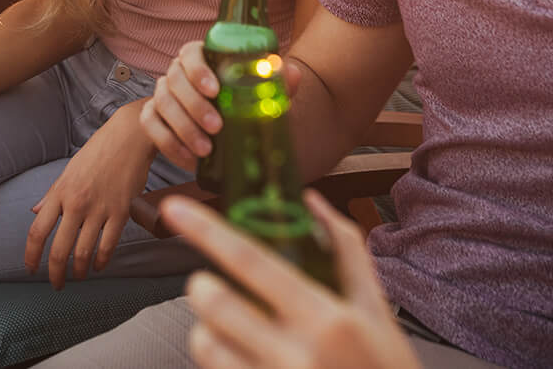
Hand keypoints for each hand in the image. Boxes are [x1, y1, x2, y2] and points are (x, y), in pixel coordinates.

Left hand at [24, 104, 154, 289]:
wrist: (129, 138)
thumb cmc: (98, 152)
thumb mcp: (68, 171)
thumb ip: (52, 195)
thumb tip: (35, 212)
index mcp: (60, 192)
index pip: (38, 231)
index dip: (31, 255)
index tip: (31, 269)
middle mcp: (77, 203)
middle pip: (59, 250)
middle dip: (55, 274)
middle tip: (56, 284)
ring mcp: (100, 209)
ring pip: (84, 252)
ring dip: (80, 271)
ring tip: (79, 277)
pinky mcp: (121, 212)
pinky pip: (108, 245)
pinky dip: (102, 261)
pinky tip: (99, 266)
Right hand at [139, 41, 303, 169]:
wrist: (227, 133)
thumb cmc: (245, 106)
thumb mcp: (263, 97)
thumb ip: (278, 84)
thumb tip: (291, 73)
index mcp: (202, 59)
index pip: (190, 53)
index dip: (198, 70)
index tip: (215, 90)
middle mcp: (177, 73)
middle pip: (174, 79)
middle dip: (194, 105)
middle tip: (216, 127)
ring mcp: (163, 94)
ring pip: (161, 103)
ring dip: (183, 127)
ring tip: (205, 149)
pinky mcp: (152, 117)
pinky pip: (150, 126)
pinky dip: (168, 143)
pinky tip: (188, 158)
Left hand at [164, 189, 416, 368]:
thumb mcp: (376, 311)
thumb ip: (345, 251)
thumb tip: (310, 199)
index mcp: (329, 320)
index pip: (253, 262)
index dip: (207, 231)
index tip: (175, 208)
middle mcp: (298, 356)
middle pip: (215, 304)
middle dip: (201, 286)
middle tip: (209, 283)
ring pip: (205, 343)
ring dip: (206, 328)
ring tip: (227, 327)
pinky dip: (219, 359)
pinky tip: (243, 357)